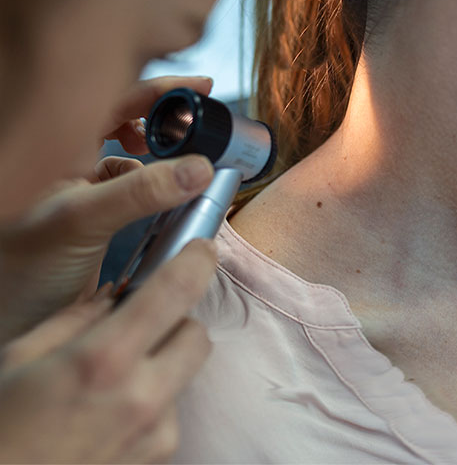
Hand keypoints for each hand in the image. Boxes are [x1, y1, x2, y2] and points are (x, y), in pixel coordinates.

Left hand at [0, 76, 215, 340]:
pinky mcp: (98, 220)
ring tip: (188, 171)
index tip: (202, 86)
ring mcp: (85, 191)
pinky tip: (171, 206)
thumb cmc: (17, 270)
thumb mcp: (79, 221)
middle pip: (129, 123)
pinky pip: (137, 193)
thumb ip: (139, 193)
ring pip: (136, 159)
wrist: (5, 323)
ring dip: (165, 162)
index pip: (115, 99)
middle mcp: (70, 162)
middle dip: (167, 124)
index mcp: (57, 146)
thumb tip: (199, 169)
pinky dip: (159, 194)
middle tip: (201, 131)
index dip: (159, 90)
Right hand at [0, 238, 216, 463]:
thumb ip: (75, 319)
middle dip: (175, 321)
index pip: (174, 291)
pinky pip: (171, 411)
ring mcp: (155, 432)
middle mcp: (141, 396)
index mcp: (102, 359)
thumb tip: (116, 296)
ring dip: (161, 365)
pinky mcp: (159, 457)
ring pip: (185, 374)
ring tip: (111, 384)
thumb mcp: (17, 359)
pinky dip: (151, 403)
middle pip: (196, 334)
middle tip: (140, 326)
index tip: (202, 248)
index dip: (196, 260)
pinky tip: (109, 419)